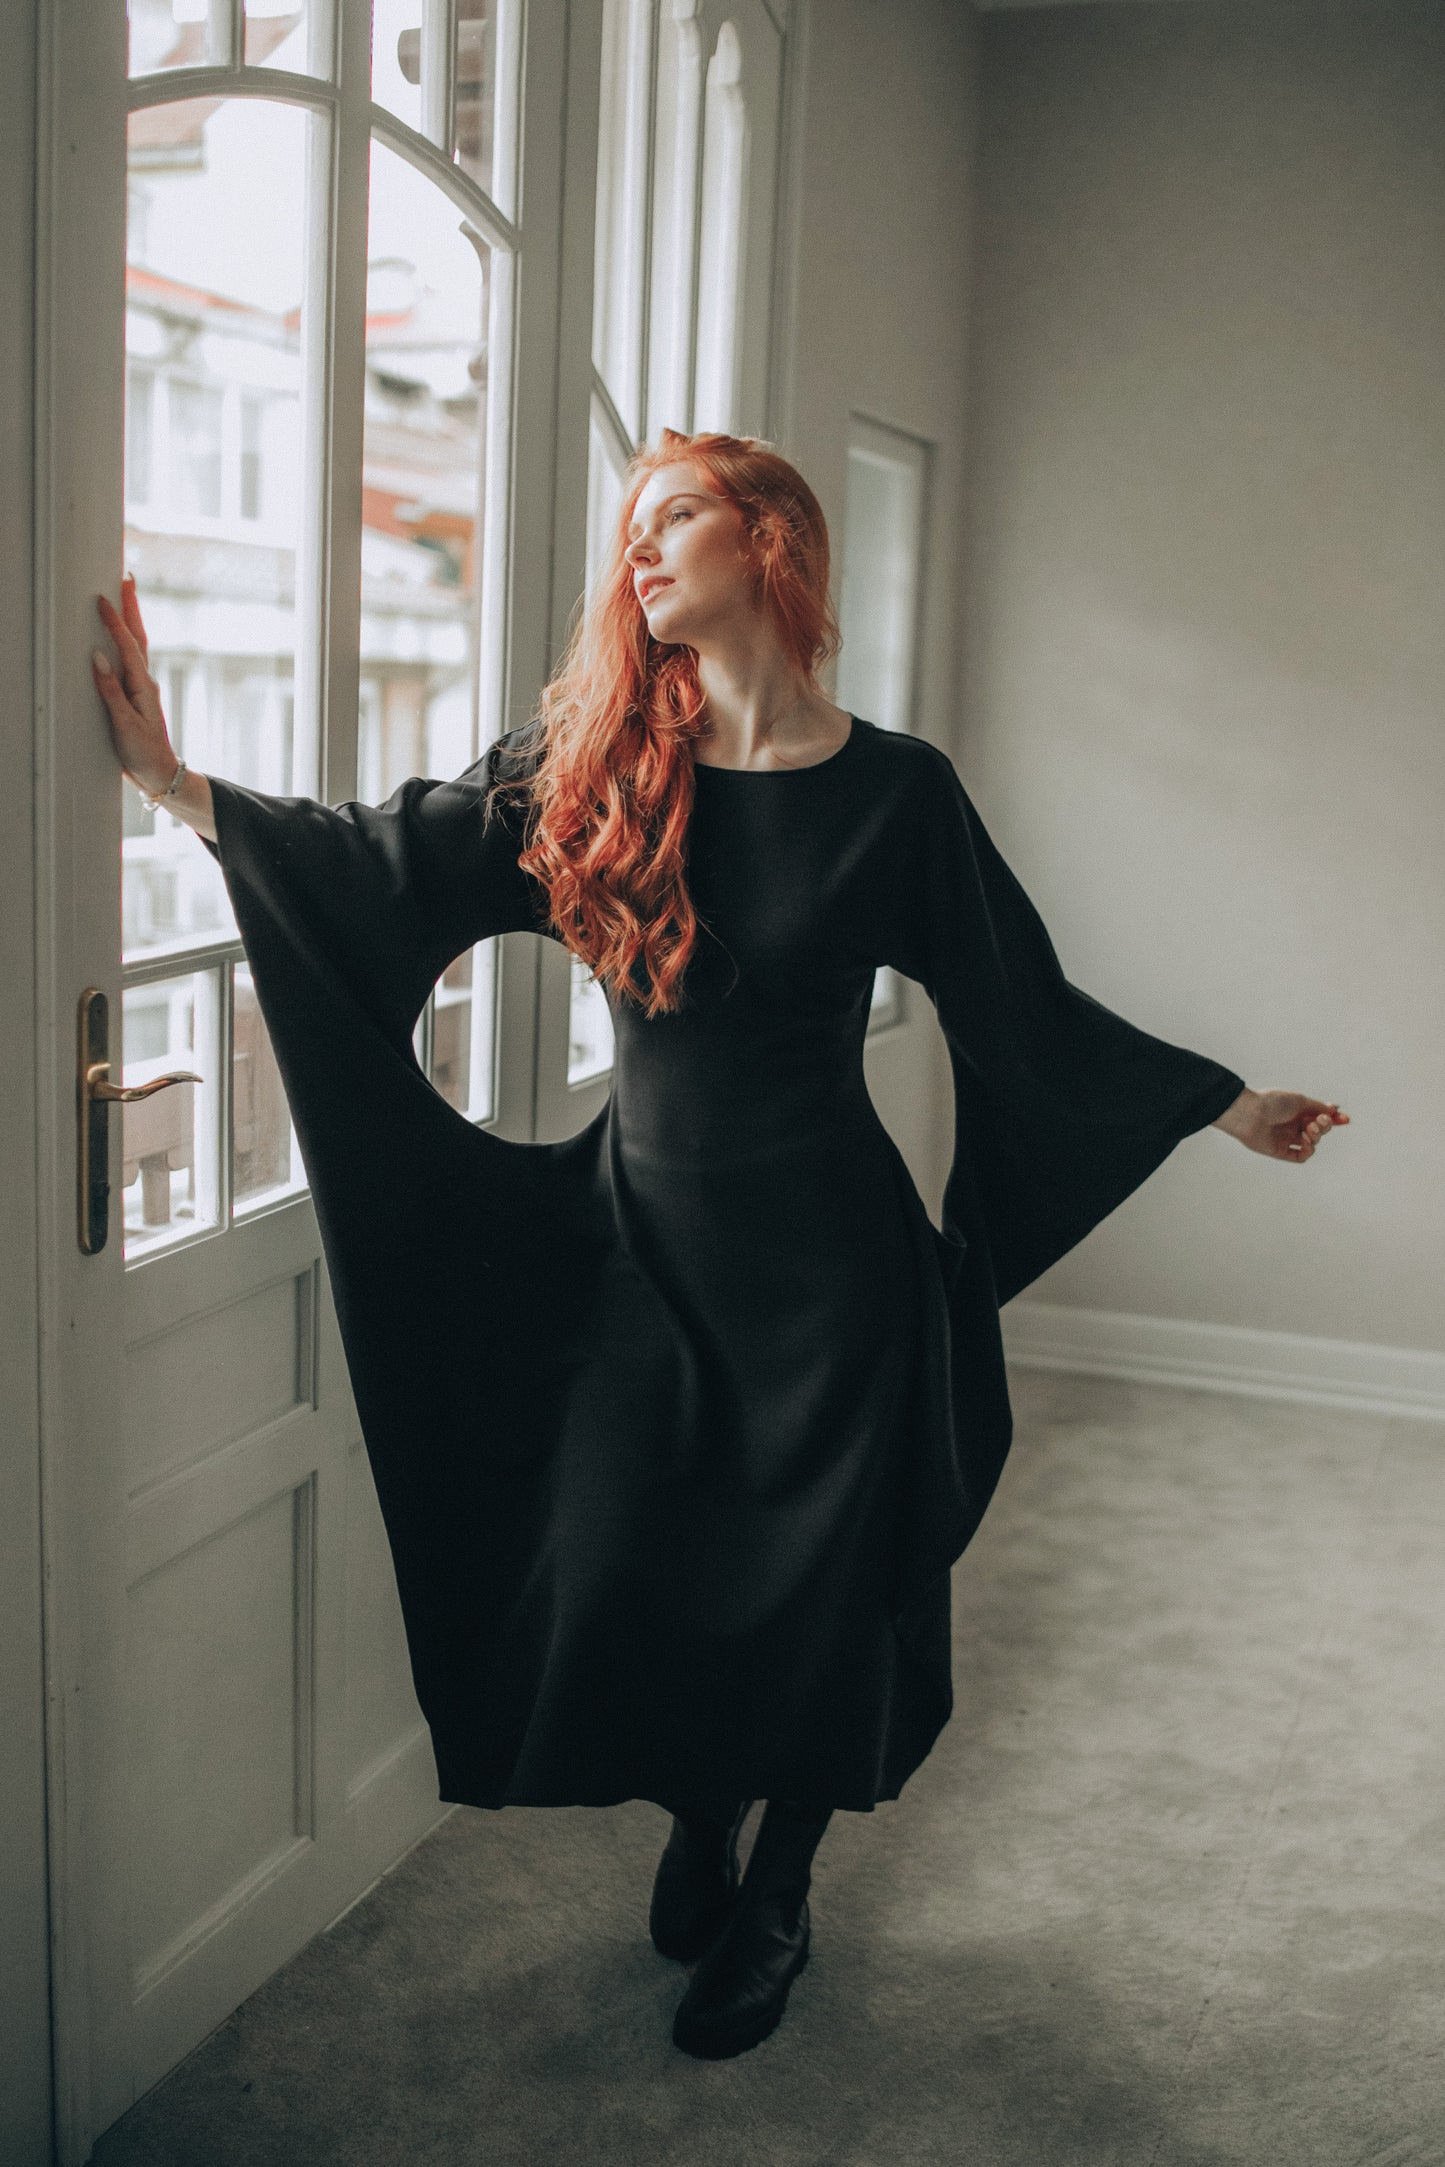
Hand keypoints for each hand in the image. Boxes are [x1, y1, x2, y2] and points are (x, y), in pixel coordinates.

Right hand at [93, 574, 175, 795]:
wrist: (160, 774)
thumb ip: (111, 692)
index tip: (102, 599)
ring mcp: (140, 688)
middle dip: (131, 608)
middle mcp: (144, 682)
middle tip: (126, 580)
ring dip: (130, 621)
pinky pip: (129, 661)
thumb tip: (99, 658)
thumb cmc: (143, 752)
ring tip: (123, 598)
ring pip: (135, 647)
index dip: (115, 621)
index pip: (127, 646)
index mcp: (142, 686)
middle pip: (137, 638)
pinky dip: (125, 642)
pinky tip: (119, 637)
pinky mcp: (135, 696)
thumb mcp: (125, 725)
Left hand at [1212, 1087, 1349, 1162]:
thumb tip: (1334, 1109)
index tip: (1345, 1119)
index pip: (1319, 1116)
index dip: (1334, 1119)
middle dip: (1325, 1126)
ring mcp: (1286, 1138)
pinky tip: (1306, 1141)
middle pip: (1319, 1130)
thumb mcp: (1300, 1100)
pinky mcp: (1280, 1151)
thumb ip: (1317, 1107)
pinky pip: (1300, 1156)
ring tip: (1309, 1129)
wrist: (1250, 1114)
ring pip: (1312, 1143)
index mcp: (1296, 1111)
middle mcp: (1292, 1125)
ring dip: (1316, 1136)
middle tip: (1319, 1121)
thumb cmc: (1273, 1103)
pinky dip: (1308, 1151)